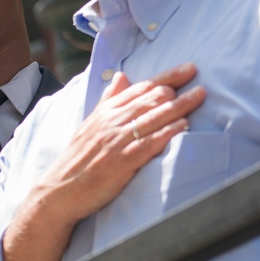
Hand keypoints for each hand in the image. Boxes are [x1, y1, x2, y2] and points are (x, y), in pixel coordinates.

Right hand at [39, 63, 203, 227]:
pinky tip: (183, 126)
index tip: (188, 69)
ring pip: (153, 117)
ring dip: (179, 106)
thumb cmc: (78, 160)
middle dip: (177, 90)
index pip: (140, 87)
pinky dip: (168, 132)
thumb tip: (122, 76)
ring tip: (199, 97)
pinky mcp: (122, 162)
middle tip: (199, 86)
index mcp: (105, 112)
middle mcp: (111, 122)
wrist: (60, 191)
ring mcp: (116, 141)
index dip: (167, 76)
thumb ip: (108, 101)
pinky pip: (149, 142)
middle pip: (150, 99)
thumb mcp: (89, 125)